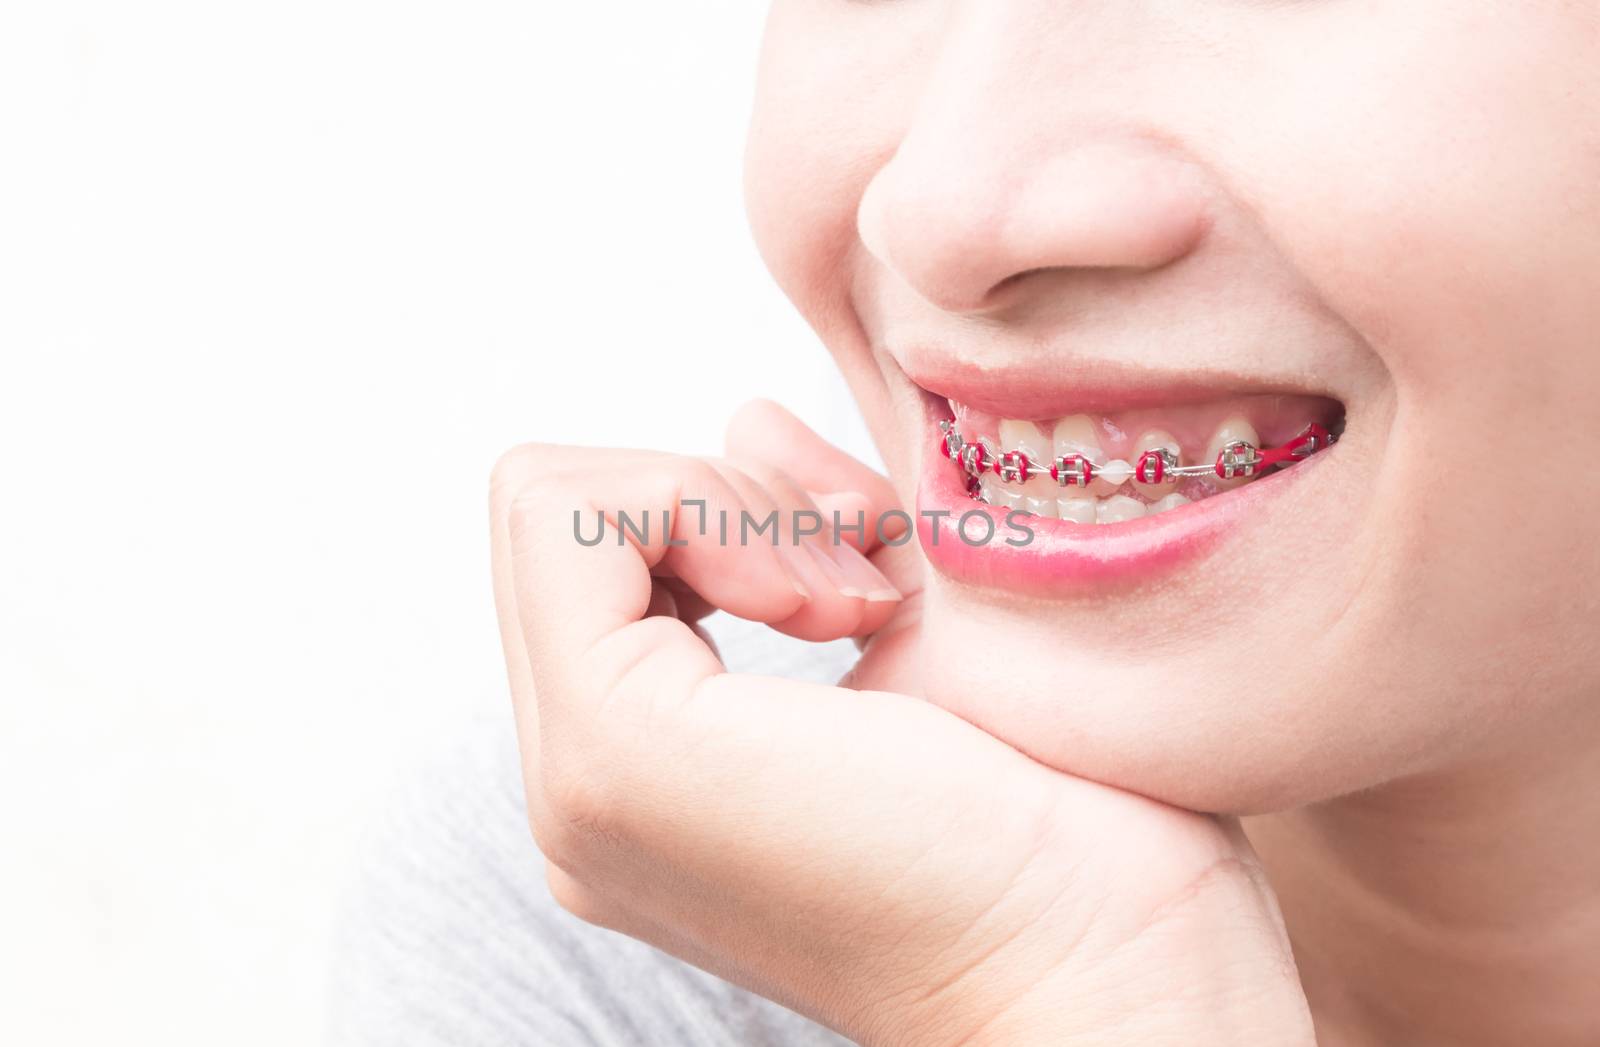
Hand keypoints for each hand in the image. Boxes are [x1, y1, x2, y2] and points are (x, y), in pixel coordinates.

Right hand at [489, 400, 1313, 1045]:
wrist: (1122, 978)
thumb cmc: (1065, 830)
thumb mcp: (910, 632)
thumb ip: (804, 530)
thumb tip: (744, 413)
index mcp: (638, 776)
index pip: (582, 550)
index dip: (718, 505)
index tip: (860, 566)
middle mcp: (580, 790)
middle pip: (553, 518)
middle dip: (716, 495)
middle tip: (854, 577)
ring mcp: (582, 782)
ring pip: (549, 505)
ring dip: (720, 504)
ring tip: (853, 601)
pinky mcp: (617, 757)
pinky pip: (574, 521)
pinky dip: (711, 512)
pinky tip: (839, 609)